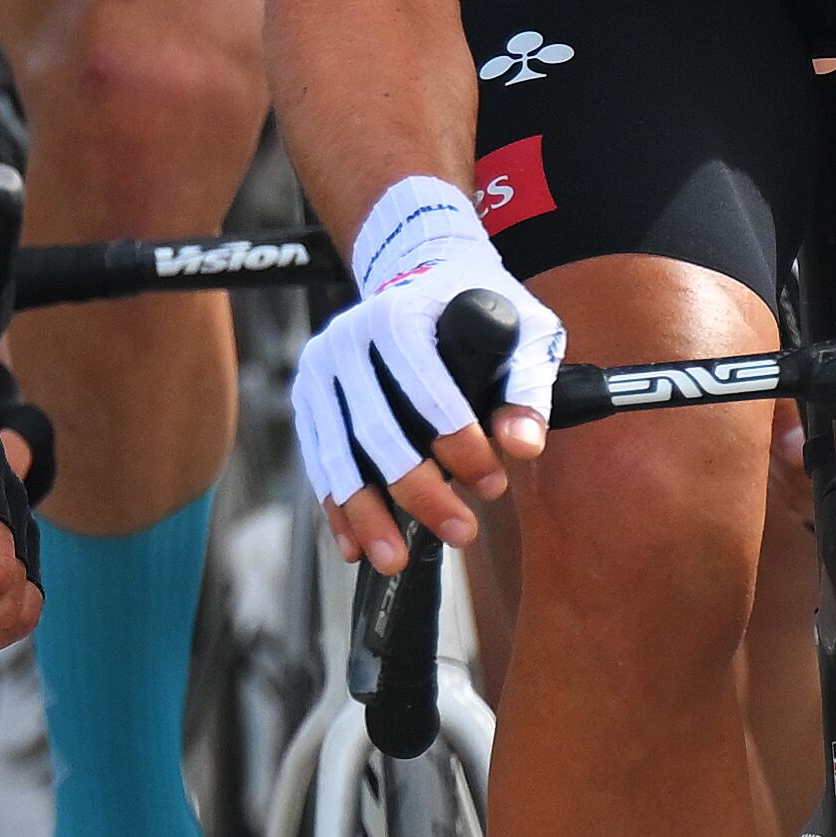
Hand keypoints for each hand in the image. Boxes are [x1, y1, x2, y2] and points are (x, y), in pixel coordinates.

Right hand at [296, 178, 564, 572]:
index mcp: (400, 315)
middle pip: (376, 429)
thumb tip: (523, 445)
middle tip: (461, 532)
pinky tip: (355, 546)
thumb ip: (527, 389)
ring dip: (366, 513)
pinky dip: (335, 506)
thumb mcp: (525, 333)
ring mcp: (320, 367)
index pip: (428, 391)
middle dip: (417, 490)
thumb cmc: (482, 310)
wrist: (421, 276)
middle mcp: (348, 338)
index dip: (461, 447)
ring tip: (395, 560)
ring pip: (336, 452)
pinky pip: (317, 458)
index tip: (494, 485)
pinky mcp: (308, 396)